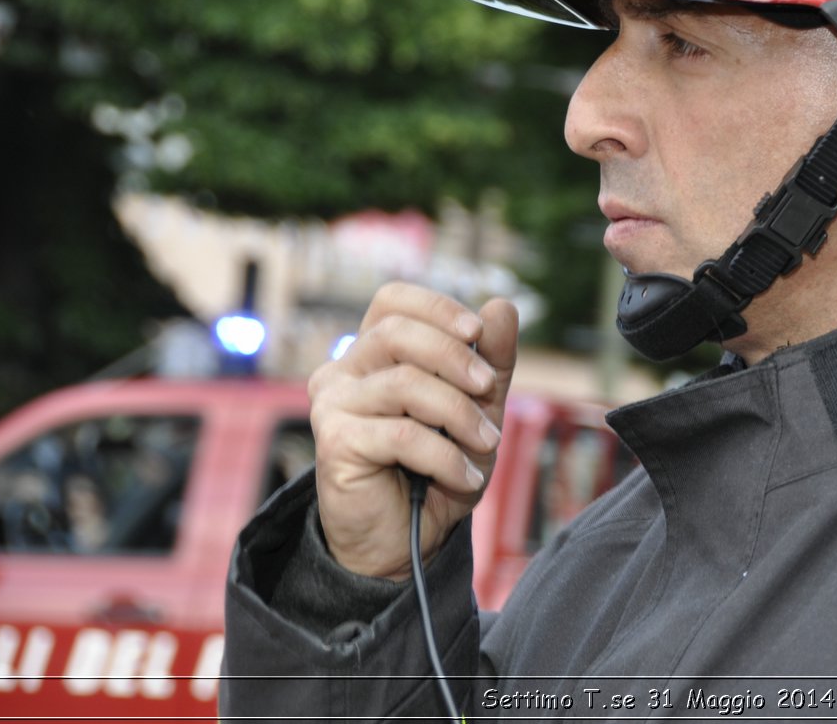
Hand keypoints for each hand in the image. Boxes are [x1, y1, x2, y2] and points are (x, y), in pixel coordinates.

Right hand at [307, 282, 518, 579]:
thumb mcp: (478, 406)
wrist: (408, 538)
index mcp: (373, 351)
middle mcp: (344, 369)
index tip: (476, 329)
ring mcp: (333, 404)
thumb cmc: (438, 464)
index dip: (435, 306)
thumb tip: (502, 306)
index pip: (392, 299)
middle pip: (396, 332)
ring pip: (404, 383)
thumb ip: (492, 358)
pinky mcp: (335, 441)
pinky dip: (446, 455)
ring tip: (487, 443)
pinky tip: (467, 476)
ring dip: (458, 413)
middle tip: (488, 387)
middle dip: (453, 356)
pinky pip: (402, 434)